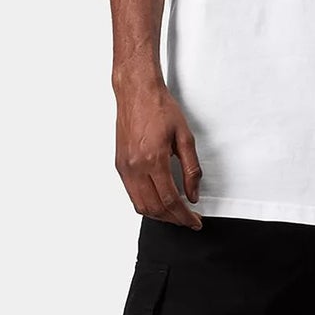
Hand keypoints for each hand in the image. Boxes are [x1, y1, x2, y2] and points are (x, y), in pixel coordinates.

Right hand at [114, 77, 203, 225]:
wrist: (137, 92)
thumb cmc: (160, 108)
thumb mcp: (185, 137)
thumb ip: (191, 169)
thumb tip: (193, 194)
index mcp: (153, 159)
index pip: (170, 200)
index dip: (184, 216)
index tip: (194, 221)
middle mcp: (135, 166)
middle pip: (154, 208)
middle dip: (173, 219)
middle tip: (188, 220)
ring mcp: (125, 168)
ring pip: (141, 206)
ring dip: (159, 215)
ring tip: (175, 214)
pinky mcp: (120, 165)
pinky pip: (132, 195)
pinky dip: (146, 204)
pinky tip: (159, 202)